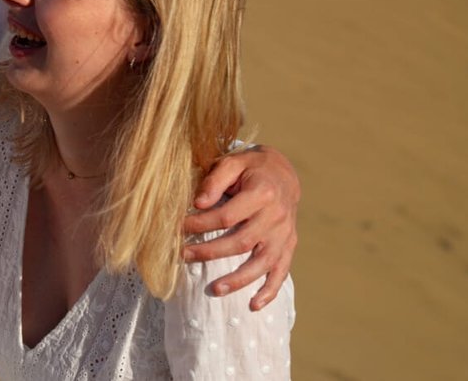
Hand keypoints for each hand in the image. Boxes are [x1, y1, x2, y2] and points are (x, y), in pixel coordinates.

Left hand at [180, 144, 299, 310]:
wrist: (283, 173)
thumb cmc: (251, 168)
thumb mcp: (233, 162)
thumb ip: (215, 180)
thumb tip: (198, 203)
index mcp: (262, 194)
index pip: (227, 216)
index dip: (200, 224)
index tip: (179, 227)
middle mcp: (276, 217)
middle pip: (241, 242)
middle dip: (210, 252)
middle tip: (183, 255)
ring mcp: (285, 235)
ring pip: (262, 263)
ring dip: (238, 280)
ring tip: (215, 290)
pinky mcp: (288, 246)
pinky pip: (281, 272)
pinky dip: (269, 291)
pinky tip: (253, 305)